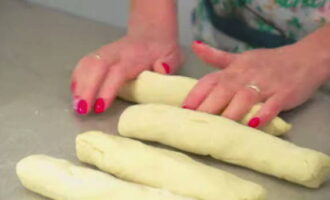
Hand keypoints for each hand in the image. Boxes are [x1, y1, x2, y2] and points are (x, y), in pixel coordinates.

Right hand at [71, 35, 181, 114]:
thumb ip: (167, 63)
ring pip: (86, 65)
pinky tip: (75, 92)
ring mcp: (106, 52)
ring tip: (75, 106)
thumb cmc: (161, 51)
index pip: (116, 72)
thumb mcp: (171, 56)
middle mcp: (115, 53)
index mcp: (133, 56)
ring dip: (78, 85)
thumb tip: (161, 69)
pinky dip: (77, 77)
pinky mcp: (100, 55)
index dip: (106, 89)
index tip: (99, 107)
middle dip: (85, 89)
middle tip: (81, 110)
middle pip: (95, 68)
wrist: (152, 34)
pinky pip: (84, 64)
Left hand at [183, 41, 329, 127]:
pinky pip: (272, 105)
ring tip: (220, 127)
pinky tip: (254, 125)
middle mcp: (245, 76)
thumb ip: (216, 57)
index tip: (183, 110)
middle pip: (223, 91)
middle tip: (195, 123)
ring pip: (244, 98)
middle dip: (208, 107)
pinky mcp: (283, 94)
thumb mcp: (240, 58)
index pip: (209, 81)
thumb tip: (195, 46)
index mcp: (233, 70)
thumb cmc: (266, 62)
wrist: (303, 59)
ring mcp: (265, 85)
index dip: (195, 95)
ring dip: (232, 113)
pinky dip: (263, 114)